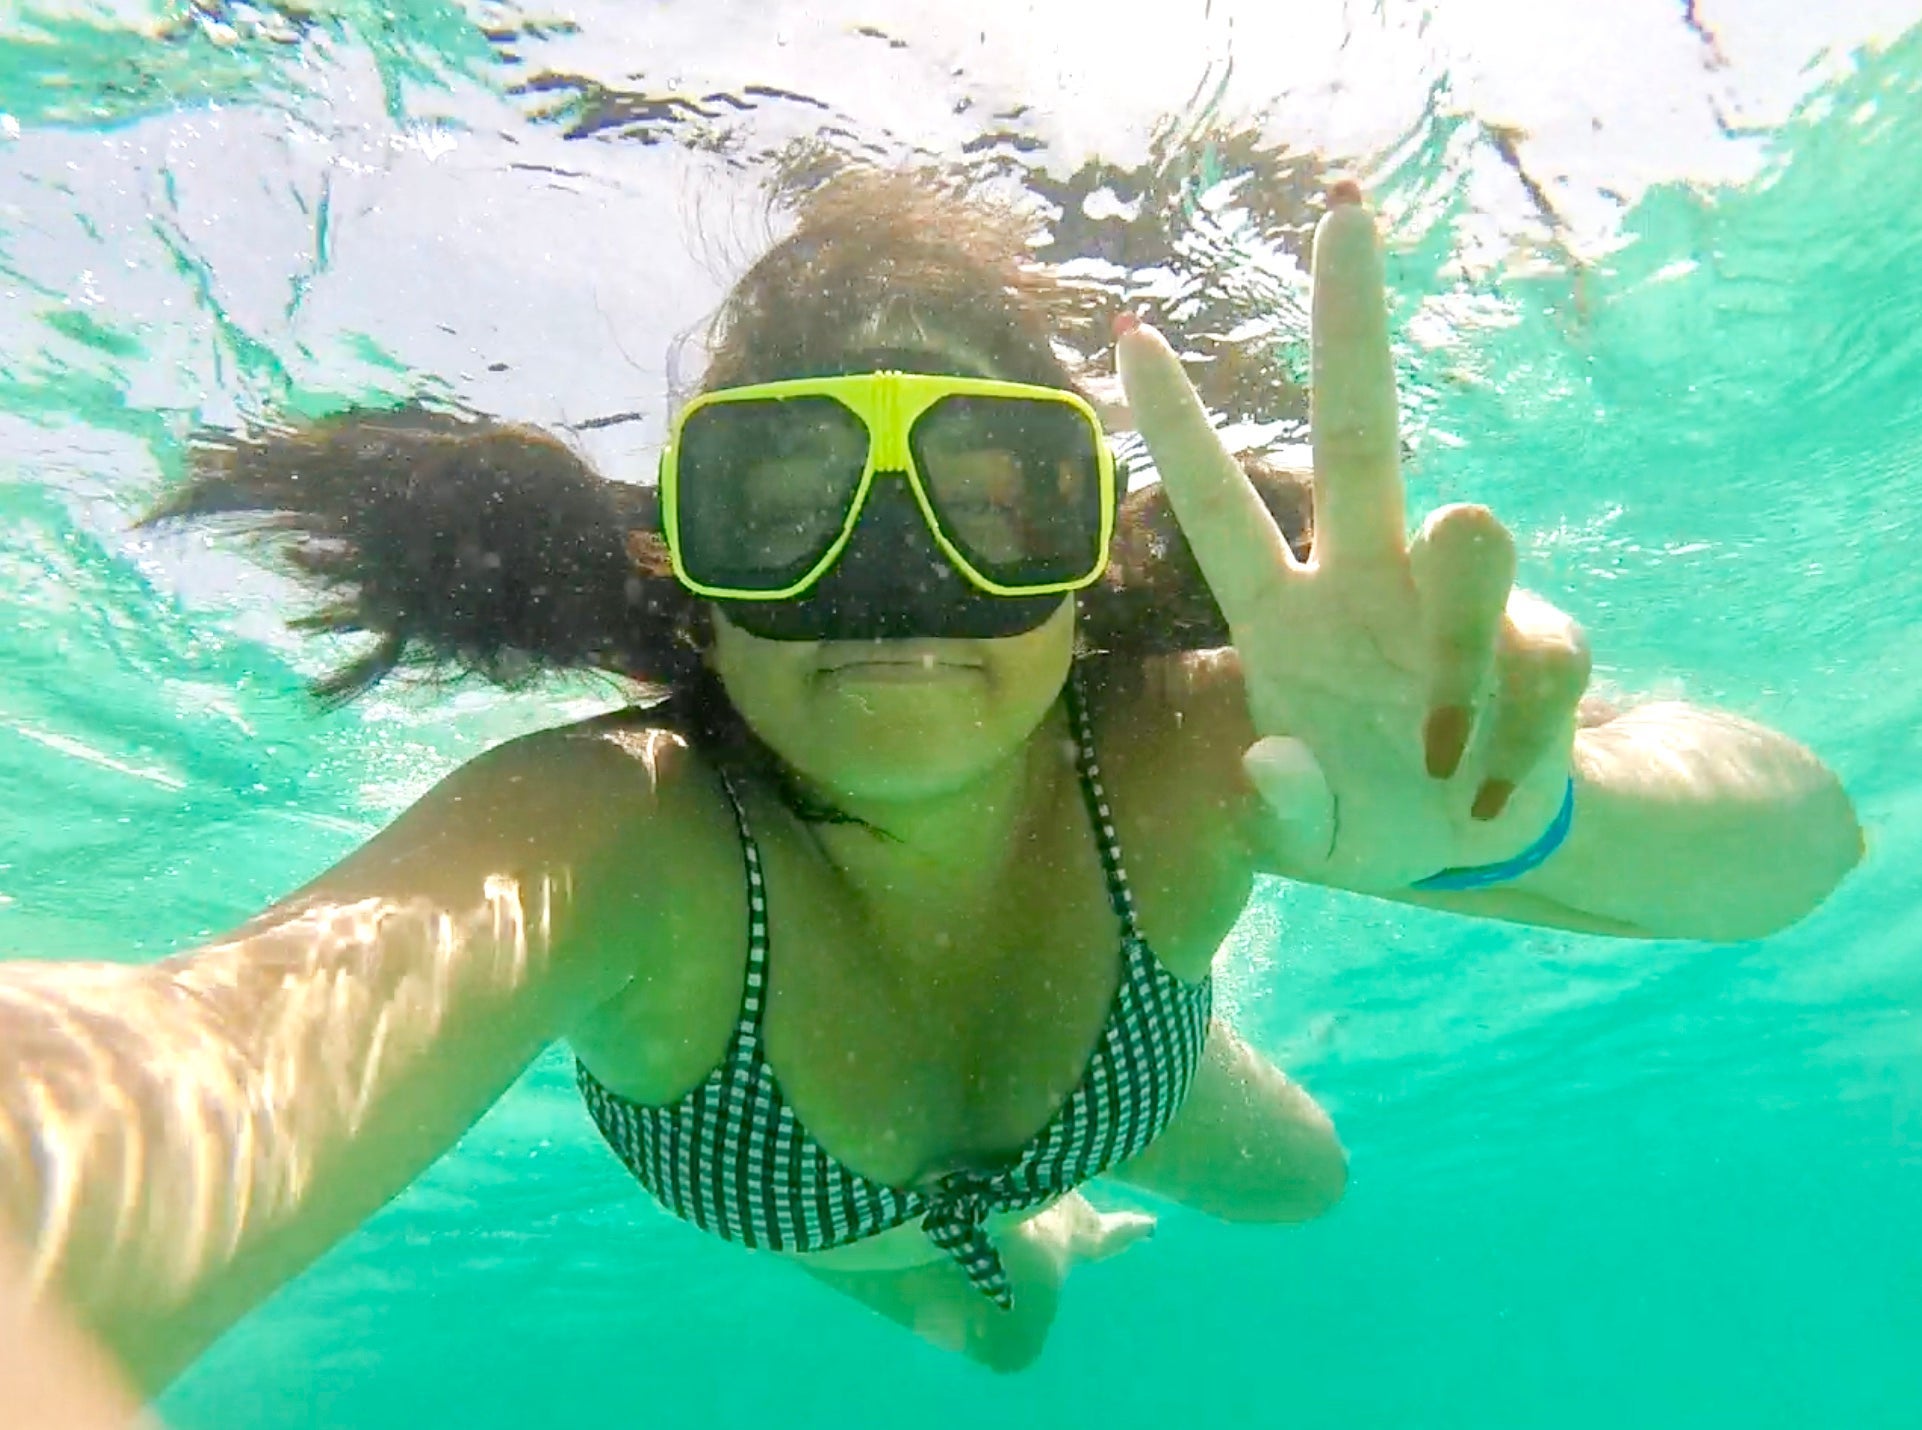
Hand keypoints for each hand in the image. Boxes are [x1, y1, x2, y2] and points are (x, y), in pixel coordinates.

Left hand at [1116, 182, 1590, 891]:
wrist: (1473, 848)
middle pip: (1361, 434)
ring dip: (1463, 638)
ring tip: (1440, 754)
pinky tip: (1491, 794)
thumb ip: (1279, 817)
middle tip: (1343, 216)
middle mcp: (1368, 578)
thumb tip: (1275, 762)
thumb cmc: (1361, 822)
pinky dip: (1516, 739)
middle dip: (1350, 327)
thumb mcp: (1305, 843)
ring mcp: (1458, 601)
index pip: (1220, 509)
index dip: (1177, 428)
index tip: (1128, 334)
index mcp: (1285, 616)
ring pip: (1476, 533)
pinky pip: (1545, 661)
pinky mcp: (1544, 641)